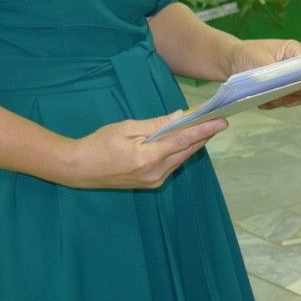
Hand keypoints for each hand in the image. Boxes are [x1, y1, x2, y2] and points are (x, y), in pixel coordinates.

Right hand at [64, 111, 226, 189]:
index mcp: (148, 157)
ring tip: (207, 127)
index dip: (204, 129)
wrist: (78, 169)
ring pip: (181, 158)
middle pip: (187, 151)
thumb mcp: (127, 128)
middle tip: (219, 120)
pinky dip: (181, 151)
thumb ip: (156, 125)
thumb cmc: (98, 144)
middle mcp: (155, 173)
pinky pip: (172, 164)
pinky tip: (187, 140)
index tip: (221, 120)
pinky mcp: (151, 183)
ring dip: (194, 143)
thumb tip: (180, 117)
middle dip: (204, 135)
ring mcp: (154, 180)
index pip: (183, 140)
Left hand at [227, 37, 300, 109]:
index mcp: (295, 51)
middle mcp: (296, 66)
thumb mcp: (258, 58)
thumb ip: (273, 71)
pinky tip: (262, 103)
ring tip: (266, 101)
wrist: (231, 62)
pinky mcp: (281, 90)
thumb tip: (284, 83)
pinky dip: (274, 105)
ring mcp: (290, 80)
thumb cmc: (245, 53)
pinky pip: (284, 102)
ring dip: (283, 101)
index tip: (297, 87)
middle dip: (294, 93)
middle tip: (278, 97)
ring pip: (297, 96)